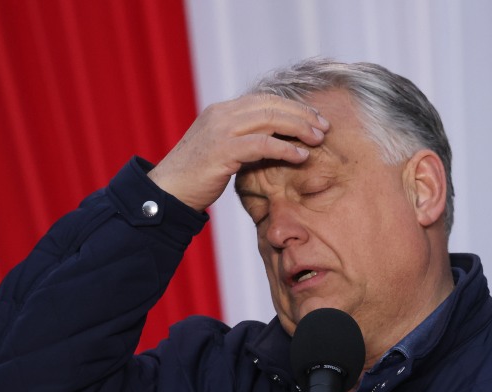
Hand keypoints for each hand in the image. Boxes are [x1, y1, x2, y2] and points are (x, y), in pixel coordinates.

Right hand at [147, 94, 330, 211]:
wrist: (167, 192)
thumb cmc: (196, 177)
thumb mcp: (221, 151)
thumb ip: (242, 140)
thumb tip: (272, 142)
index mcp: (222, 111)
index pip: (265, 99)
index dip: (293, 107)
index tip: (315, 118)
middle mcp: (222, 114)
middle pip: (271, 105)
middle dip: (302, 114)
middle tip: (324, 126)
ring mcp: (221, 130)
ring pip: (270, 119)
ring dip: (299, 128)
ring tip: (318, 139)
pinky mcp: (223, 151)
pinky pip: (262, 145)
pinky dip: (285, 149)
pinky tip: (301, 156)